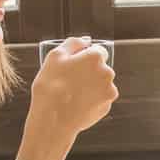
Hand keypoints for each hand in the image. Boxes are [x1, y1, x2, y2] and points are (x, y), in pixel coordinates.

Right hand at [17, 37, 117, 159]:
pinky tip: (76, 104)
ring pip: (100, 84)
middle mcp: (108, 73)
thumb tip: (86, 40)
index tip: (74, 65)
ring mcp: (109, 91)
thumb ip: (73, 43)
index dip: (85, 57)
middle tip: (70, 81)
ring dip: (90, 86)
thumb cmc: (51, 85)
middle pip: (100, 68)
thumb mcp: (55, 56)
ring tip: (71, 94)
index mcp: (96, 57)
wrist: (53, 118)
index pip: (98, 50)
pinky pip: (99, 99)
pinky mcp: (106, 107)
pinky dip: (90, 100)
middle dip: (88, 72)